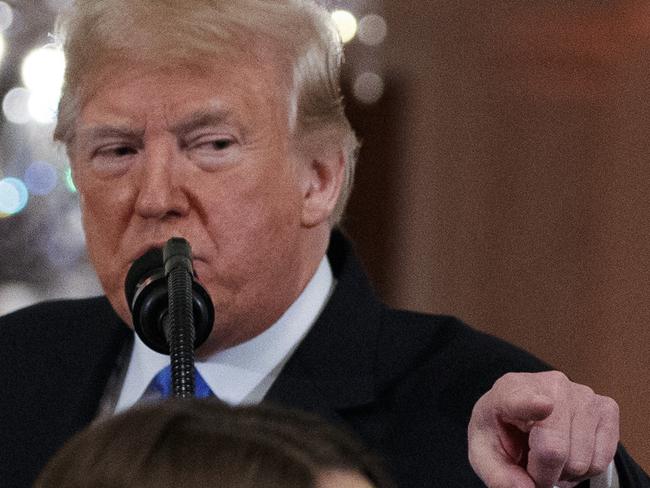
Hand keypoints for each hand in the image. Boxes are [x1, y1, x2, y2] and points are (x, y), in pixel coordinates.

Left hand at [468, 371, 618, 487]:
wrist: (520, 414)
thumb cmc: (502, 430)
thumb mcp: (485, 453)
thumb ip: (499, 475)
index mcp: (510, 390)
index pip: (522, 398)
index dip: (532, 404)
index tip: (543, 405)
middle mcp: (551, 385)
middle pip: (555, 449)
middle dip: (544, 472)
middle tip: (532, 464)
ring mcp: (582, 394)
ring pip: (581, 461)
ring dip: (565, 472)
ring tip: (550, 456)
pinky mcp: (606, 407)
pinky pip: (602, 460)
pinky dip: (585, 469)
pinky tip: (569, 453)